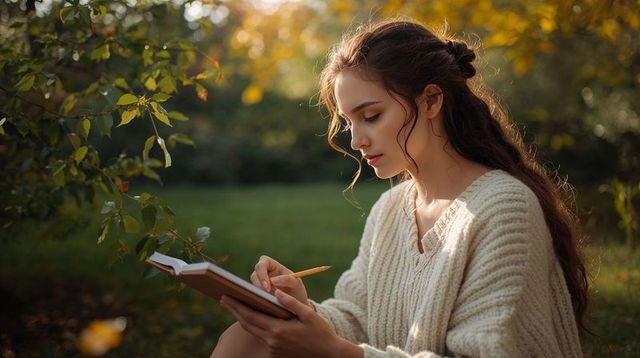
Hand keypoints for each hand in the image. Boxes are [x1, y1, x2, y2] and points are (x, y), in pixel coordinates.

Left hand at [220, 289, 354, 357]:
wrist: (328, 354)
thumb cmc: (320, 332)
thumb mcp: (308, 314)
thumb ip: (291, 303)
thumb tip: (276, 292)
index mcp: (279, 330)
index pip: (251, 316)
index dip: (236, 306)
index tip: (225, 297)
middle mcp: (272, 341)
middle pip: (247, 324)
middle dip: (234, 310)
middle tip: (224, 298)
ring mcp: (273, 349)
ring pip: (252, 332)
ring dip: (242, 319)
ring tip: (235, 306)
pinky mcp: (275, 354)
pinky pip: (260, 338)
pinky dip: (253, 327)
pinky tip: (251, 318)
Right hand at [250, 256, 308, 304]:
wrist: (297, 306)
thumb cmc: (297, 292)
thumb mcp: (296, 285)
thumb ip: (287, 280)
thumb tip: (273, 280)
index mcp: (274, 266)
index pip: (263, 261)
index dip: (263, 273)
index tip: (268, 287)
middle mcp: (265, 272)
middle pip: (255, 273)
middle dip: (259, 284)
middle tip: (267, 295)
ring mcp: (260, 282)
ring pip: (253, 284)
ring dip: (259, 292)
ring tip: (269, 300)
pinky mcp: (258, 292)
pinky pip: (253, 294)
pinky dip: (258, 297)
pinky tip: (266, 303)